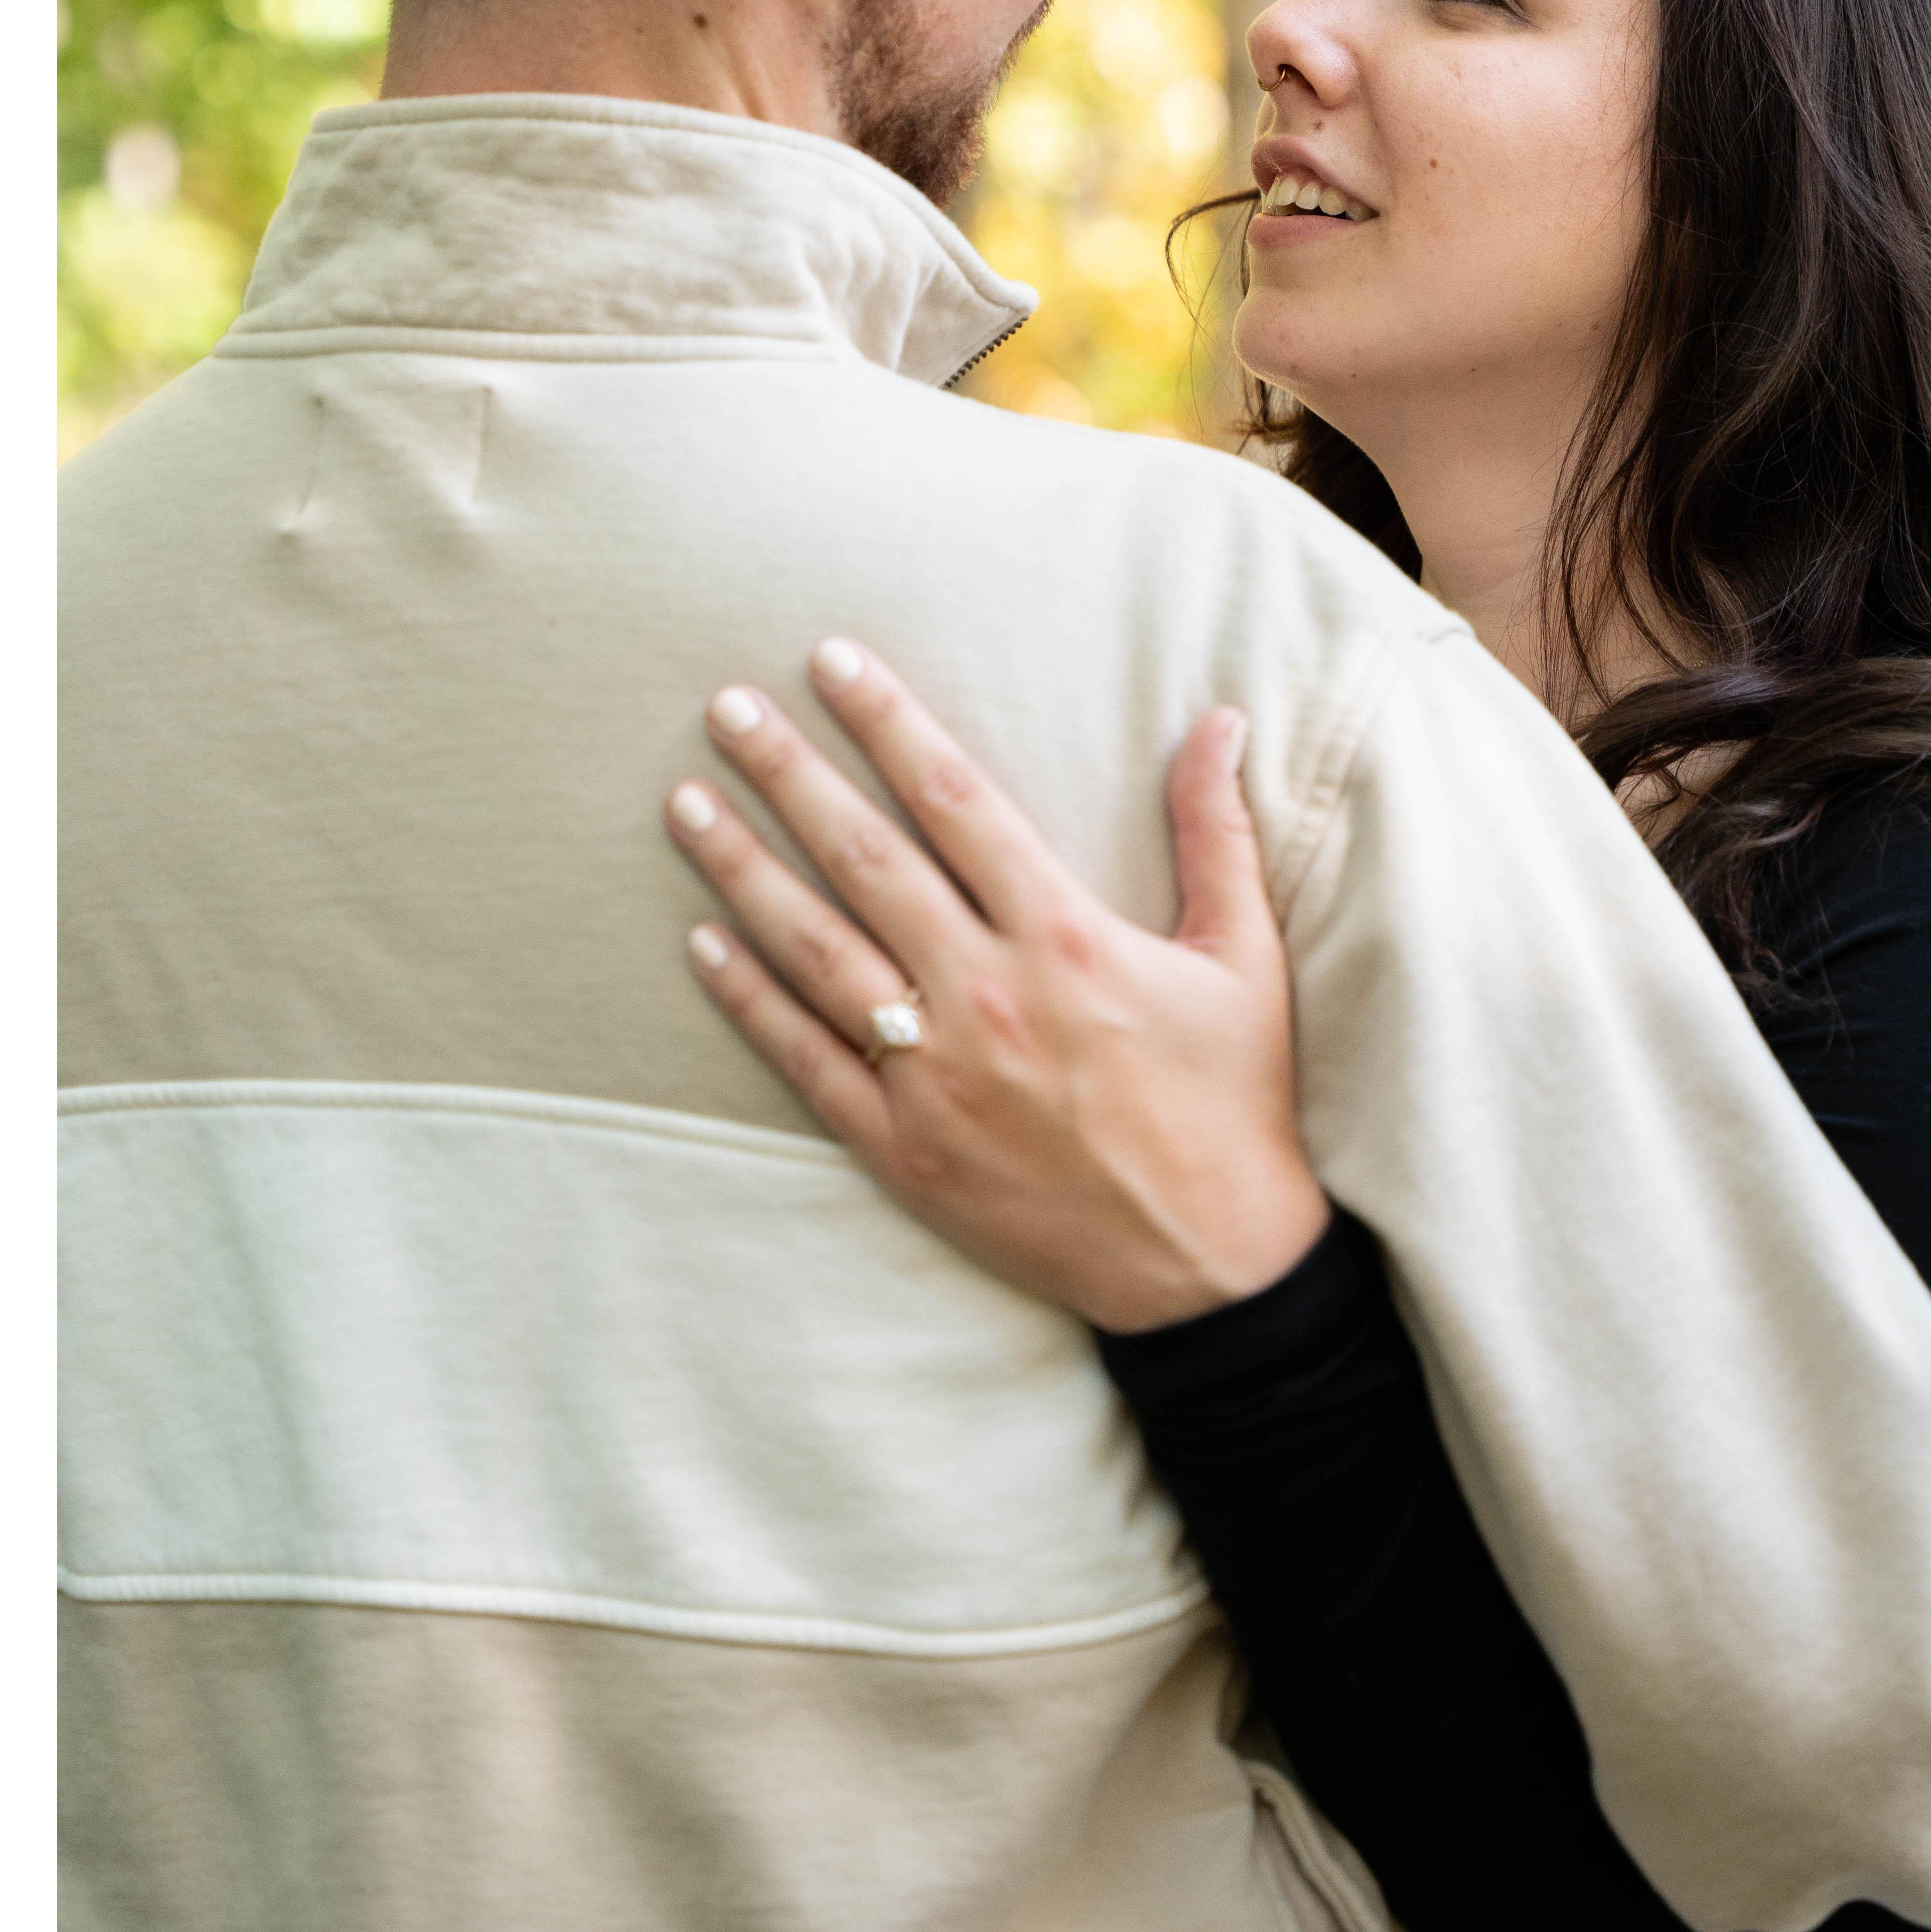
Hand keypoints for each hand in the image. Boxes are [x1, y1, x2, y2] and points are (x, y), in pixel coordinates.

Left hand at [662, 640, 1329, 1333]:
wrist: (1213, 1270)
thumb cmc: (1233, 1105)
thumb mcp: (1245, 961)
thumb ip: (1217, 834)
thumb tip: (1219, 721)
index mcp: (1064, 936)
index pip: (953, 796)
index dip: (888, 719)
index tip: (831, 661)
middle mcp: (986, 995)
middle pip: (863, 857)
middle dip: (789, 773)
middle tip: (726, 708)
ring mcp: (936, 1077)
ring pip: (816, 949)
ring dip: (743, 870)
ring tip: (685, 802)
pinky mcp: (905, 1150)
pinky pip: (806, 1060)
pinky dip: (749, 999)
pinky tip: (701, 942)